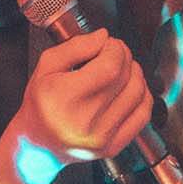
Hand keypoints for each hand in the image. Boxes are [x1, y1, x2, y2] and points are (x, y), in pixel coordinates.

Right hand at [15, 29, 150, 162]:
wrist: (40, 145)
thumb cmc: (40, 104)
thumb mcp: (46, 66)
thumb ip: (75, 46)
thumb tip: (103, 37)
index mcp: (65, 97)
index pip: (110, 66)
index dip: (114, 48)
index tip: (107, 44)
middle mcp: (85, 120)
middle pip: (125, 76)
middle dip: (123, 56)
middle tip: (112, 53)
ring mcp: (102, 136)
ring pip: (138, 93)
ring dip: (134, 73)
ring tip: (120, 69)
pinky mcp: (113, 146)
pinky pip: (142, 114)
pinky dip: (142, 95)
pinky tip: (129, 89)